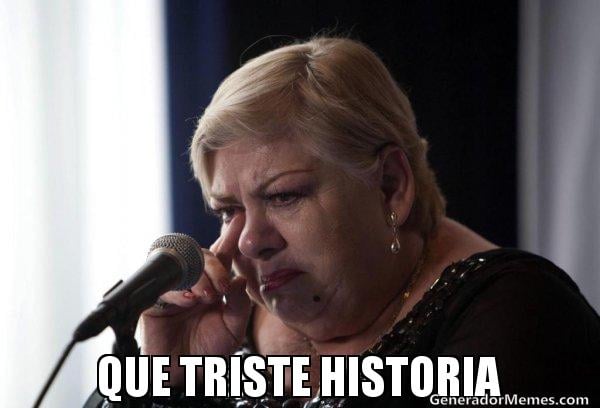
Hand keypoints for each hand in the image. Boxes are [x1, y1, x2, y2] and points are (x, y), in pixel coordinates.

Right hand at [139, 217, 250, 385]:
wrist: (183, 374)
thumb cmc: (208, 351)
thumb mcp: (233, 329)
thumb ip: (239, 304)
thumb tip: (239, 279)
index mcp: (214, 285)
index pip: (223, 255)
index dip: (231, 237)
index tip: (241, 218)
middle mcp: (194, 282)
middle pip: (203, 255)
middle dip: (215, 267)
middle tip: (222, 288)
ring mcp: (174, 289)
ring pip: (183, 265)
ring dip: (198, 278)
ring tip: (207, 297)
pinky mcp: (154, 301)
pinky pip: (165, 286)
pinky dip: (179, 291)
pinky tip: (189, 301)